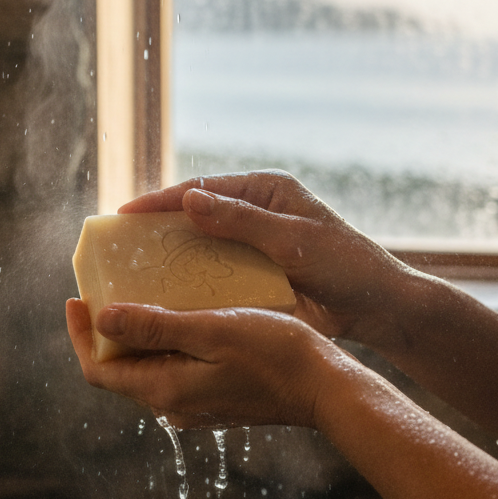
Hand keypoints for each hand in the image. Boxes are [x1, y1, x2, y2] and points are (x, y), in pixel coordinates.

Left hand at [65, 298, 342, 429]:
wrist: (325, 387)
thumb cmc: (273, 352)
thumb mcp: (210, 330)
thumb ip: (154, 327)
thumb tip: (101, 320)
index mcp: (165, 389)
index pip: (99, 369)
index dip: (79, 335)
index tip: (76, 298)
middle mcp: (173, 404)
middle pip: (119, 368)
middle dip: (104, 330)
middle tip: (104, 287)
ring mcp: (194, 403)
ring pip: (146, 366)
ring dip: (134, 333)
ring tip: (137, 290)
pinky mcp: (213, 395)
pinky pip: (172, 366)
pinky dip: (162, 339)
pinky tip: (176, 310)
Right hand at [119, 170, 412, 345]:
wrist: (378, 308)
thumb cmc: (345, 264)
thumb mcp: (294, 240)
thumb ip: (242, 221)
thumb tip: (190, 200)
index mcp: (265, 191)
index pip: (204, 190)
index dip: (163, 200)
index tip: (126, 212)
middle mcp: (255, 213)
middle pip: (197, 215)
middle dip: (160, 226)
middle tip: (119, 243)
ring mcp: (254, 244)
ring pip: (202, 246)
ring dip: (172, 256)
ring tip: (132, 271)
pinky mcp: (256, 273)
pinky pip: (217, 273)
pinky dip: (194, 281)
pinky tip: (169, 296)